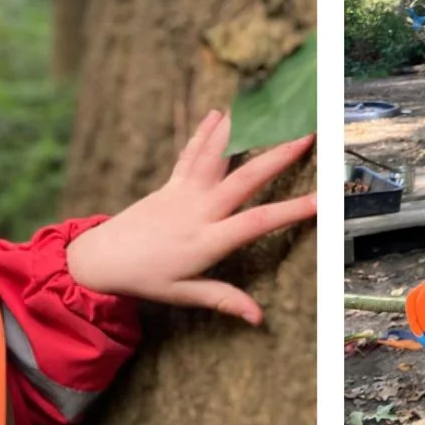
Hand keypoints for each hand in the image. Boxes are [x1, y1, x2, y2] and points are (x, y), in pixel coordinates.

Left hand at [62, 110, 314, 325]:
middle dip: (278, 156)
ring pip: (218, 156)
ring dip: (242, 131)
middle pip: (245, 178)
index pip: (257, 223)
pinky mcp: (172, 182)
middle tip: (306, 136)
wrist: (103, 258)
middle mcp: (200, 210)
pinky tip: (219, 113)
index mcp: (207, 240)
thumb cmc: (145, 279)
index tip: (320, 200)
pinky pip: (192, 153)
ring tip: (265, 108)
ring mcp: (185, 192)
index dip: (291, 211)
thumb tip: (258, 317)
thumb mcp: (183, 295)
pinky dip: (205, 133)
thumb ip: (222, 299)